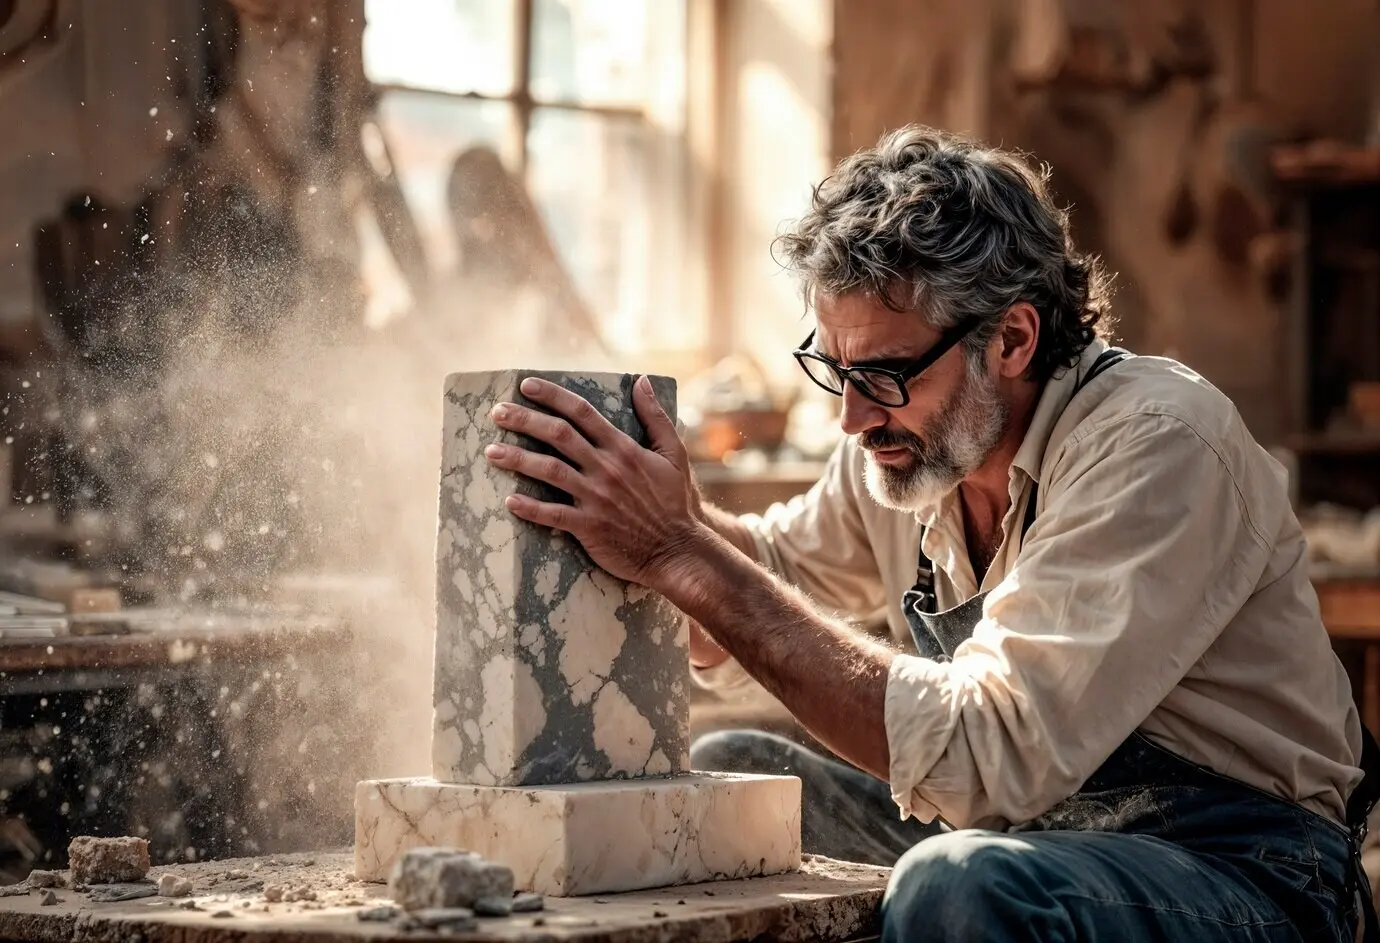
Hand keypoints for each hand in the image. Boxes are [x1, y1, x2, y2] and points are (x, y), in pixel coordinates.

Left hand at [484, 375, 704, 588]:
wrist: (678, 550)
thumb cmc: (675, 502)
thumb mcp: (674, 453)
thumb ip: (655, 416)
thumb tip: (642, 381)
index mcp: (624, 448)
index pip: (582, 412)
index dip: (552, 396)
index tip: (526, 386)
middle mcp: (606, 469)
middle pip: (558, 435)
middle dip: (524, 419)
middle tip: (497, 412)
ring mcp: (596, 498)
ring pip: (549, 471)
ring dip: (517, 458)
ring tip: (491, 451)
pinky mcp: (590, 528)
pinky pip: (553, 515)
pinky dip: (530, 508)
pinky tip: (509, 500)